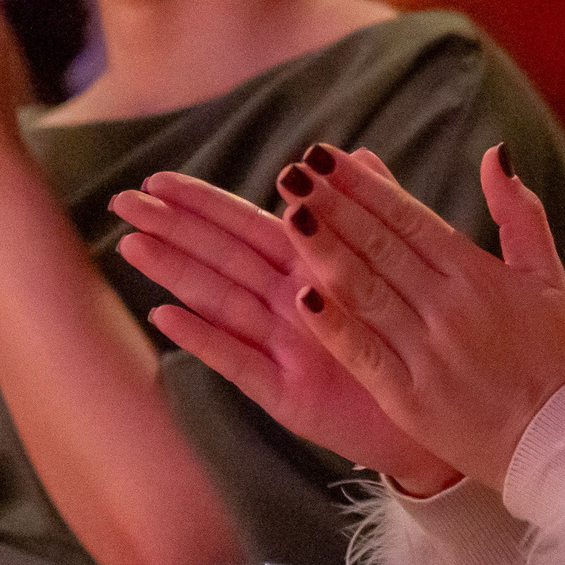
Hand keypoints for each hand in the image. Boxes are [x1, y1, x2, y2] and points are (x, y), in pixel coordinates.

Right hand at [111, 172, 461, 494]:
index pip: (247, 226)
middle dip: (173, 229)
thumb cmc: (413, 341)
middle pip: (222, 259)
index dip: (203, 203)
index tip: (157, 177)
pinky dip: (203, 339)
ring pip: (220, 301)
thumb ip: (372, 214)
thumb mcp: (395, 270)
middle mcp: (288, 307)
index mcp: (312, 272)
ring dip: (175, 273)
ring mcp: (283, 350)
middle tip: (122, 201)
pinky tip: (165, 316)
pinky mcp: (287, 395)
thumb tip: (360, 151)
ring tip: (131, 245)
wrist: (442, 413)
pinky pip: (239, 362)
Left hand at [274, 143, 564, 490]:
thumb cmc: (549, 355)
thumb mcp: (547, 275)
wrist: (555, 441)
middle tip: (292, 172)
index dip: (364, 186)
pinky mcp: (408, 396)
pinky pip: (363, 352)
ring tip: (290, 216)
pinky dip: (334, 325)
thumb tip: (496, 153)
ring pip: (366, 292)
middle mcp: (448, 307)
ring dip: (324, 252)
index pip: (409, 218)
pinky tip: (303, 296)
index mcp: (477, 274)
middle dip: (333, 206)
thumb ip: (520, 211)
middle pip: (380, 246)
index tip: (325, 157)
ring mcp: (426, 352)